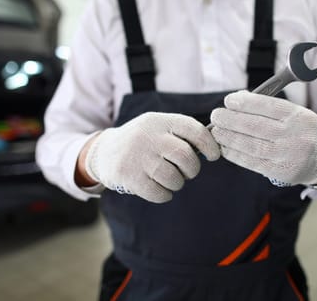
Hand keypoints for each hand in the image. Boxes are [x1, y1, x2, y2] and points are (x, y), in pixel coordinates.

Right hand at [84, 112, 219, 202]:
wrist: (103, 152)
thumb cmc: (142, 142)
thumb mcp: (158, 128)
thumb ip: (181, 135)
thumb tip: (212, 148)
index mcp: (159, 121)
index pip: (193, 129)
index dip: (209, 144)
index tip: (213, 156)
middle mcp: (147, 135)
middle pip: (185, 156)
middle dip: (192, 169)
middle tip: (188, 172)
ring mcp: (136, 156)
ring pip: (173, 177)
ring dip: (178, 183)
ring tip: (172, 180)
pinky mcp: (127, 176)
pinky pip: (158, 193)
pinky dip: (165, 195)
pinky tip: (160, 189)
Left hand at [210, 91, 316, 184]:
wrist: (316, 161)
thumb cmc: (296, 132)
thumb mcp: (291, 115)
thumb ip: (267, 106)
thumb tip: (237, 98)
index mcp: (300, 117)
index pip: (269, 106)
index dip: (246, 103)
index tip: (228, 101)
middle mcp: (297, 136)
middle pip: (257, 126)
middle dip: (232, 120)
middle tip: (216, 116)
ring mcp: (289, 156)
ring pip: (252, 145)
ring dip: (229, 137)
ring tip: (216, 132)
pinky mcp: (281, 172)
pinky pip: (252, 162)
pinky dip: (235, 154)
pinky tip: (225, 147)